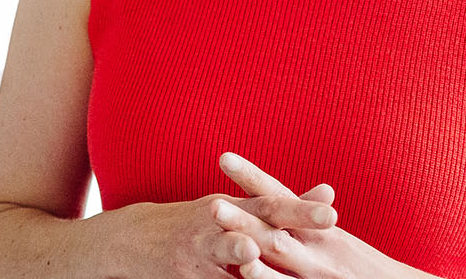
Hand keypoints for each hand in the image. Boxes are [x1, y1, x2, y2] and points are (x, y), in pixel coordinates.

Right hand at [96, 178, 338, 277]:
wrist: (133, 240)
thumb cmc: (200, 223)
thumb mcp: (236, 207)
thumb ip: (281, 204)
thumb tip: (329, 194)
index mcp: (233, 207)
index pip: (270, 205)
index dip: (299, 209)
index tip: (331, 211)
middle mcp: (216, 224)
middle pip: (253, 225)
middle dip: (281, 228)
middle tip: (309, 229)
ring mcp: (198, 250)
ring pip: (221, 249)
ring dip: (236, 250)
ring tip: (248, 249)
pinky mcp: (185, 275)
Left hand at [218, 153, 429, 278]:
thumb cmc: (360, 264)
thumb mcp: (333, 236)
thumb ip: (307, 215)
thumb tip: (292, 189)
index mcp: (318, 228)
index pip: (280, 197)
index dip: (253, 177)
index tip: (223, 157)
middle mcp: (318, 250)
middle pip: (275, 231)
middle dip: (244, 219)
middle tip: (212, 206)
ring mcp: (320, 276)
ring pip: (282, 266)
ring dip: (253, 259)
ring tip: (234, 254)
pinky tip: (248, 278)